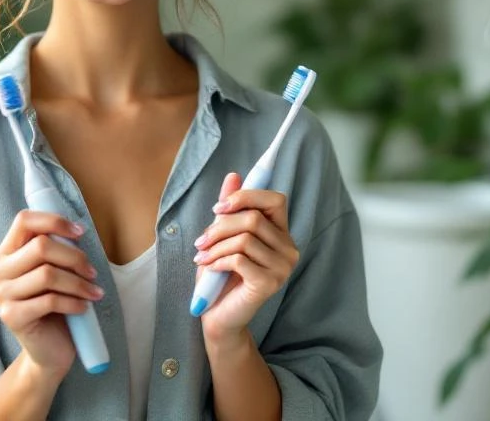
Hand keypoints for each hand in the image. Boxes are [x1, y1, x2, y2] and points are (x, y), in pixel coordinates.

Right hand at [0, 210, 103, 378]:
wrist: (49, 350)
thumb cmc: (55, 306)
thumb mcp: (55, 271)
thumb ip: (56, 249)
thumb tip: (76, 229)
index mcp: (6, 253)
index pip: (24, 220)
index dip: (54, 221)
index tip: (80, 232)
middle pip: (40, 246)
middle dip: (74, 257)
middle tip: (92, 272)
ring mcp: (1, 295)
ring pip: (48, 274)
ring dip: (78, 282)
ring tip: (94, 291)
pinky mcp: (11, 317)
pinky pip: (50, 300)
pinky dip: (74, 301)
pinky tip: (84, 306)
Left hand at [193, 173, 299, 345]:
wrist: (217, 315)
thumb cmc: (220, 274)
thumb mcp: (222, 236)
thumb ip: (230, 208)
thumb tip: (234, 175)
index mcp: (280, 233)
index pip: (275, 199)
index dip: (246, 196)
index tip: (218, 208)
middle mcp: (288, 249)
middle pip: (253, 218)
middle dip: (220, 226)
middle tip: (201, 240)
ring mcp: (282, 268)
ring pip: (245, 238)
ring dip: (216, 245)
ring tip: (202, 256)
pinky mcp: (269, 284)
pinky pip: (240, 259)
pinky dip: (218, 260)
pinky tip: (210, 268)